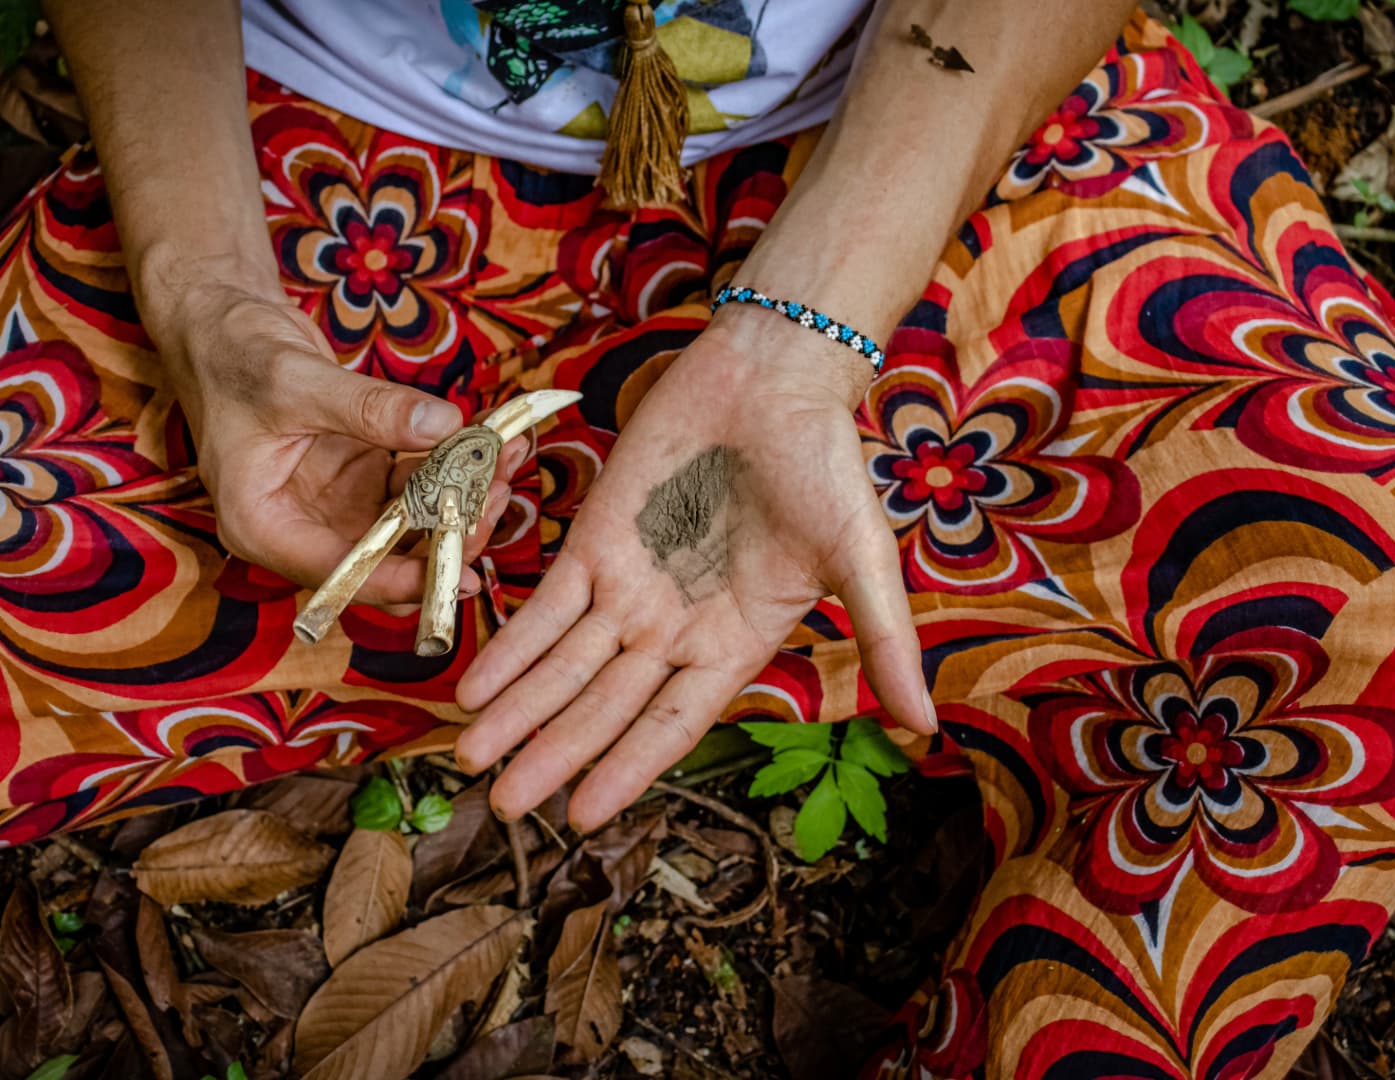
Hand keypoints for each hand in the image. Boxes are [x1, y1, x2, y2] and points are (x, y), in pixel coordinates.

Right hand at [141, 255, 524, 600]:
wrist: (221, 321)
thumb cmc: (231, 354)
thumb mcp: (296, 380)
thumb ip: (369, 408)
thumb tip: (444, 426)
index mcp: (262, 526)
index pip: (340, 573)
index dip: (403, 578)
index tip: (459, 567)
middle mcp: (300, 527)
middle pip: (384, 558)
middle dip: (445, 537)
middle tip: (496, 502)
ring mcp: (333, 503)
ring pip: (409, 524)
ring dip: (459, 500)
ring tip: (506, 463)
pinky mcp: (358, 476)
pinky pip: (414, 483)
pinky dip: (451, 467)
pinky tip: (490, 444)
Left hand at [452, 307, 935, 829]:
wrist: (774, 377)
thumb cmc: (827, 466)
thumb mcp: (863, 558)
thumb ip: (884, 641)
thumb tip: (926, 727)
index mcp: (734, 646)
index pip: (670, 726)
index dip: (626, 771)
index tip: (583, 820)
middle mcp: (674, 630)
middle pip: (604, 708)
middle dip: (552, 757)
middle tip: (502, 808)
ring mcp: (630, 587)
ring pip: (564, 665)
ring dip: (518, 711)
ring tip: (468, 758)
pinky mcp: (594, 540)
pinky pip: (544, 604)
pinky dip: (510, 644)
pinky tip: (472, 685)